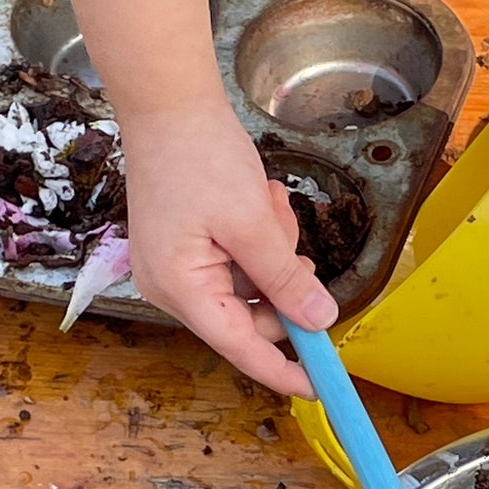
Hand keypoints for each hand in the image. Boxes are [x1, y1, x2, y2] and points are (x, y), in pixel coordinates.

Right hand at [123, 101, 336, 397]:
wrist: (167, 102)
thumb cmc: (199, 157)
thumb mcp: (253, 223)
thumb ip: (286, 280)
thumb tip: (319, 322)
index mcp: (181, 289)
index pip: (241, 348)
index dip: (284, 370)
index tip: (321, 386)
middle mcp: (172, 287)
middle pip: (249, 316)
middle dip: (281, 282)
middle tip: (290, 242)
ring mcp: (177, 267)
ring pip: (250, 285)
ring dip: (272, 251)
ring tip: (265, 202)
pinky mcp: (187, 248)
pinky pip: (238, 262)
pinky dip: (258, 238)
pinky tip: (257, 199)